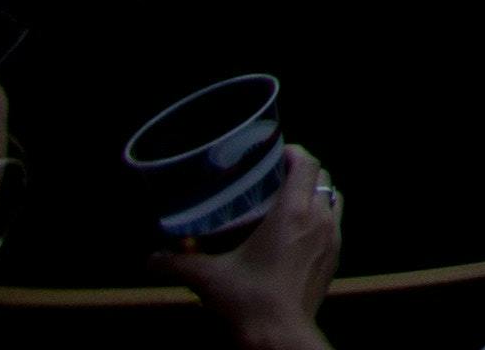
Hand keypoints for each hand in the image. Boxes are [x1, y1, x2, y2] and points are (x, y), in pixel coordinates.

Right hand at [158, 148, 340, 349]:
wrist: (279, 336)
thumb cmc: (248, 301)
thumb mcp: (208, 277)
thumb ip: (176, 263)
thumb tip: (149, 259)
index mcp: (293, 212)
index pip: (306, 164)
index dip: (293, 153)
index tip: (275, 153)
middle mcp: (319, 219)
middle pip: (321, 178)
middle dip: (300, 172)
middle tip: (273, 178)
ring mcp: (332, 238)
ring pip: (332, 199)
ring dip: (314, 194)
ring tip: (286, 202)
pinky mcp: (335, 258)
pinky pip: (334, 224)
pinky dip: (320, 218)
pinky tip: (295, 234)